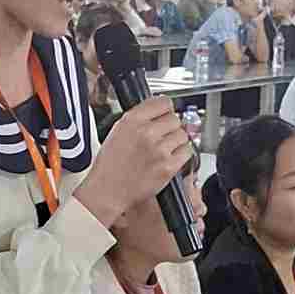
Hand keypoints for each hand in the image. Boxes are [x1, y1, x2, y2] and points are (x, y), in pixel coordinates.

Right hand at [75, 96, 191, 229]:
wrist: (108, 190)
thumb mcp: (118, 131)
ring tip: (164, 149)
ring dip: (176, 141)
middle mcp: (146, 132)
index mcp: (132, 120)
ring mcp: (159, 150)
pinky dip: (181, 155)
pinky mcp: (168, 166)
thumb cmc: (110, 164)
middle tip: (162, 136)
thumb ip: (139, 118)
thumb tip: (158, 110)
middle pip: (175, 118)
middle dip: (170, 127)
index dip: (165, 110)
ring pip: (182, 134)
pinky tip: (169, 158)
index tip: (165, 114)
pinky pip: (186, 152)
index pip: (163, 102)